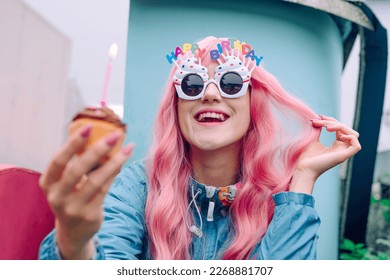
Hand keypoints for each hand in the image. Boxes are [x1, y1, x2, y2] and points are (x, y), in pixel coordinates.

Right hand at [39, 125, 133, 258]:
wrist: (73, 232)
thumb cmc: (72, 196)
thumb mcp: (67, 182)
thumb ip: (78, 162)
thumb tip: (102, 135)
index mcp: (48, 183)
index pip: (58, 160)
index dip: (73, 143)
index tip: (89, 127)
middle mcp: (57, 196)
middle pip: (77, 170)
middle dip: (97, 150)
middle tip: (114, 135)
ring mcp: (73, 208)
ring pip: (96, 181)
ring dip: (114, 162)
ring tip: (128, 148)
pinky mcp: (89, 215)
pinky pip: (105, 190)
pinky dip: (115, 174)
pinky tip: (124, 160)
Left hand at [290, 115, 360, 193]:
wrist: (303, 169)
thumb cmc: (306, 157)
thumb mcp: (313, 139)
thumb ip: (318, 130)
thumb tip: (319, 118)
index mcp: (336, 146)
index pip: (341, 129)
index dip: (332, 120)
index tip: (319, 116)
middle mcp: (341, 149)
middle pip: (346, 129)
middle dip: (333, 121)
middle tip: (318, 120)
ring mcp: (343, 153)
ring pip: (353, 134)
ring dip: (340, 126)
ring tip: (326, 127)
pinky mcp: (343, 157)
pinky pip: (356, 146)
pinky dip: (350, 137)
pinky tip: (337, 135)